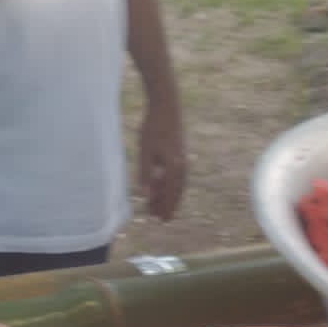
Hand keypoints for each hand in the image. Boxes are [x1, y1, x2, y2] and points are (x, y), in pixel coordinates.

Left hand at [136, 99, 185, 220]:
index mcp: (174, 168)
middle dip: (167, 205)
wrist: (166, 106)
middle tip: (160, 219)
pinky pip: (177, 175)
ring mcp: (183, 159)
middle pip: (176, 192)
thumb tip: (145, 195)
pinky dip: (171, 184)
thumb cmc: (153, 128)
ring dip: (169, 196)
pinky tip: (163, 185)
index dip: (165, 208)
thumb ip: (145, 174)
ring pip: (177, 184)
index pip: (170, 194)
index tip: (160, 220)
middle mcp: (182, 166)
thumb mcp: (145, 152)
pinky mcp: (180, 153)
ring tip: (159, 204)